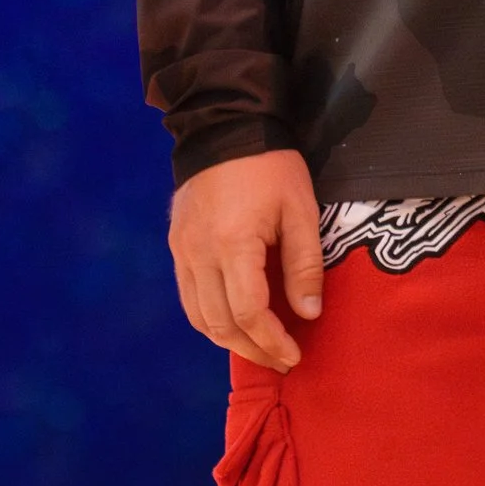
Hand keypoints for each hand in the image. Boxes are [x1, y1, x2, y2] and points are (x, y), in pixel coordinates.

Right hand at [169, 150, 323, 369]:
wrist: (224, 125)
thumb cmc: (271, 166)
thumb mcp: (300, 210)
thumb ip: (304, 264)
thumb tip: (308, 313)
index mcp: (232, 244)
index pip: (248, 312)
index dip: (272, 341)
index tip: (294, 354)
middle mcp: (199, 254)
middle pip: (219, 324)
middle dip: (252, 349)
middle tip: (281, 360)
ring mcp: (182, 251)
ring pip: (197, 317)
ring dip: (228, 340)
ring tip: (259, 348)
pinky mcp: (176, 245)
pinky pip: (188, 297)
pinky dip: (210, 319)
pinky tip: (234, 323)